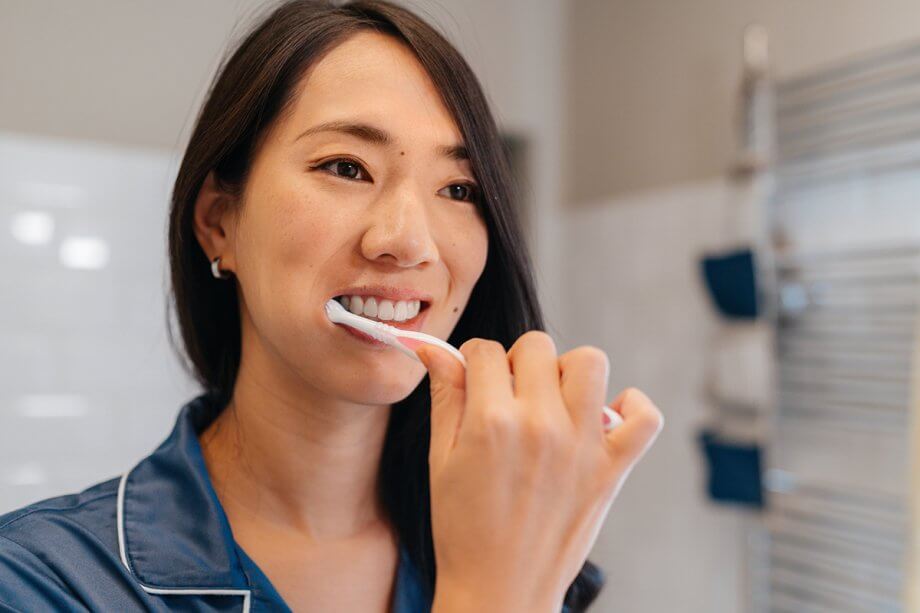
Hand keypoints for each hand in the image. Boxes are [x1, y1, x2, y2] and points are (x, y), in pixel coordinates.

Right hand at [417, 332, 663, 611]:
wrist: (499, 591)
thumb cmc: (463, 529)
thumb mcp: (441, 460)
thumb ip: (445, 398)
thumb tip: (437, 352)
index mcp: (492, 422)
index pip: (485, 350)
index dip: (475, 360)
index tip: (476, 377)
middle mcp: (541, 425)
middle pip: (537, 346)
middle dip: (518, 361)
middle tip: (511, 394)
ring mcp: (583, 446)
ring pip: (590, 362)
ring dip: (568, 372)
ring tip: (553, 402)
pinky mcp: (612, 469)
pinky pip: (644, 416)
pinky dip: (632, 406)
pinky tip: (604, 416)